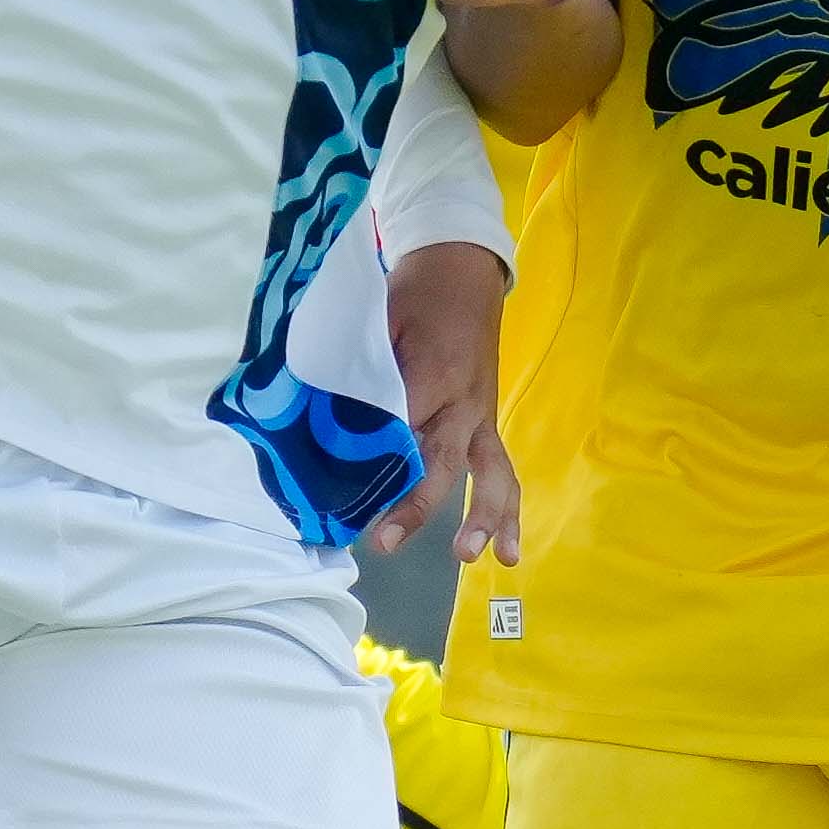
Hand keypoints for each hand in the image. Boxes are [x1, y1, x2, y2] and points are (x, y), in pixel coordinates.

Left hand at [358, 244, 519, 564]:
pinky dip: (506, 512)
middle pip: (439, 460)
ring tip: (467, 556)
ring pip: (487, 473)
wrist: (463, 271)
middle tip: (383, 541)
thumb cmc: (412, 296)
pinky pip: (502, 472)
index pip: (398, 426)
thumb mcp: (378, 320)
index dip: (369, 460)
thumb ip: (360, 368)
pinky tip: (508, 553)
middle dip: (413, 503)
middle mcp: (462, 401)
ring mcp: (479, 416)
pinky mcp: (485, 426)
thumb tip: (321, 417)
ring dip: (481, 517)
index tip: (336, 492)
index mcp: (433, 371)